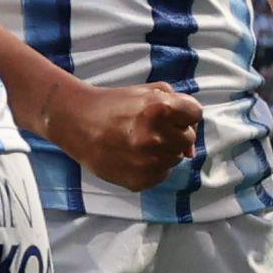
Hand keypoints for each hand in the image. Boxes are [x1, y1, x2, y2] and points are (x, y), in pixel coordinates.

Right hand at [48, 77, 205, 188]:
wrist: (77, 123)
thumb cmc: (113, 104)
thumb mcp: (146, 91)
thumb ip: (177, 105)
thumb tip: (191, 148)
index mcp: (160, 108)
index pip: (195, 113)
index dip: (184, 114)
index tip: (171, 115)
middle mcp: (157, 136)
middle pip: (188, 139)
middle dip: (174, 133)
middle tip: (151, 129)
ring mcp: (149, 161)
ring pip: (175, 159)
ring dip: (163, 151)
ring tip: (139, 143)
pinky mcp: (140, 180)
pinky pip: (161, 175)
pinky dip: (152, 167)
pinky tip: (134, 156)